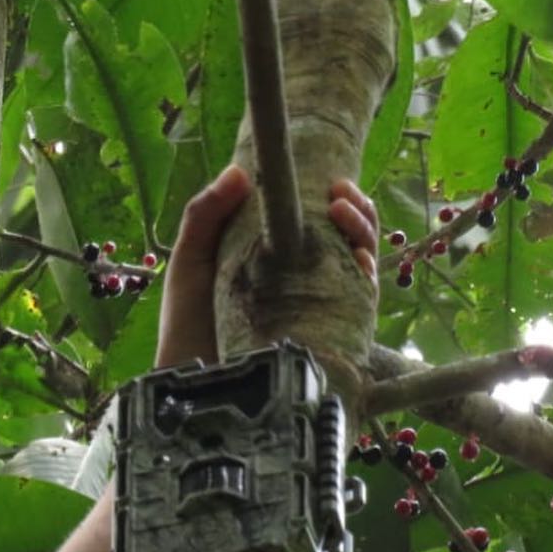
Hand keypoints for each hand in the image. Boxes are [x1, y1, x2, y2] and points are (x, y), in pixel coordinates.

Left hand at [155, 166, 379, 369]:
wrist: (189, 381)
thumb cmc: (186, 322)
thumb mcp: (190, 261)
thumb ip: (205, 214)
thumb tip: (239, 170)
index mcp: (277, 254)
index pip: (320, 218)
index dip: (337, 198)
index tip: (335, 185)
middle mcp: (305, 278)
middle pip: (349, 236)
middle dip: (358, 212)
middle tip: (342, 199)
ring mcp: (318, 306)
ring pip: (361, 264)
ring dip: (365, 235)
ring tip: (344, 218)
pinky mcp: (327, 334)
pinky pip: (360, 303)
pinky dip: (366, 277)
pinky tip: (359, 261)